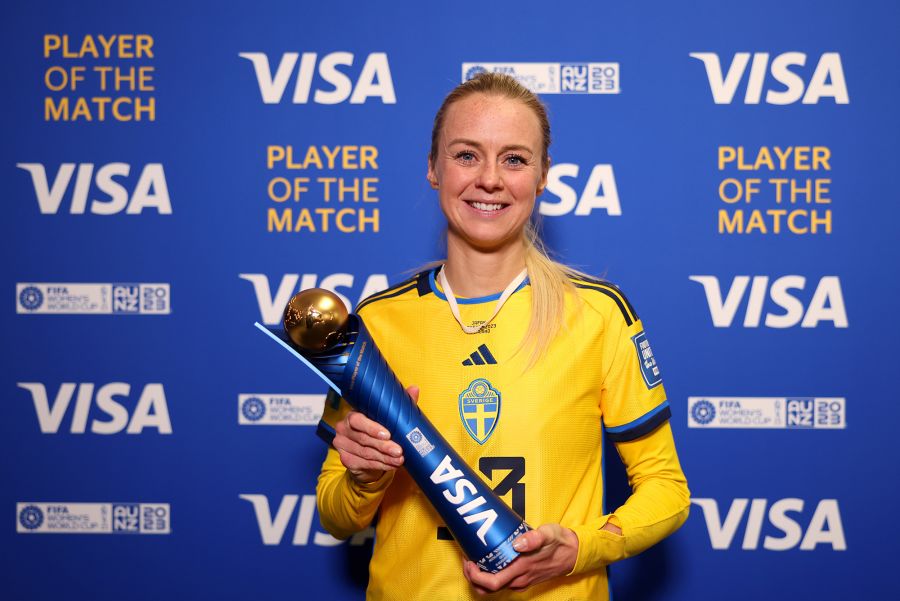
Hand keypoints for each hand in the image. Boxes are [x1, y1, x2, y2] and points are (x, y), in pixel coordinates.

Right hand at [332, 385, 418, 483]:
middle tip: (399, 451)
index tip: (388, 434)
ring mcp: (343, 446)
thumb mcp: (387, 418)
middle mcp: (343, 429)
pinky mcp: (346, 460)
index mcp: (353, 415)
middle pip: (364, 439)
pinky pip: (365, 464)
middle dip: (384, 446)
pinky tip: (392, 465)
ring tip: (399, 459)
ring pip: (366, 453)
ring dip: (385, 458)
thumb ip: (398, 406)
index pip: (358, 420)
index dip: (372, 428)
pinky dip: (381, 465)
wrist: (365, 454)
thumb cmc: (378, 431)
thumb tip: (414, 389)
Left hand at [462, 524, 578, 593]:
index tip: (469, 560)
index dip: (475, 575)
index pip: (492, 582)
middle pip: (488, 588)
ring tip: (474, 558)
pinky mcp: (522, 578)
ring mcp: (521, 581)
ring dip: (480, 577)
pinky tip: (488, 561)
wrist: (574, 553)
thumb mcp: (549, 534)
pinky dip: (490, 575)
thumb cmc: (559, 542)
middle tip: (467, 558)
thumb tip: (518, 543)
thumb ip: (534, 538)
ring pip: (494, 587)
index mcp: (522, 569)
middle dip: (472, 576)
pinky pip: (501, 582)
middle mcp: (519, 579)